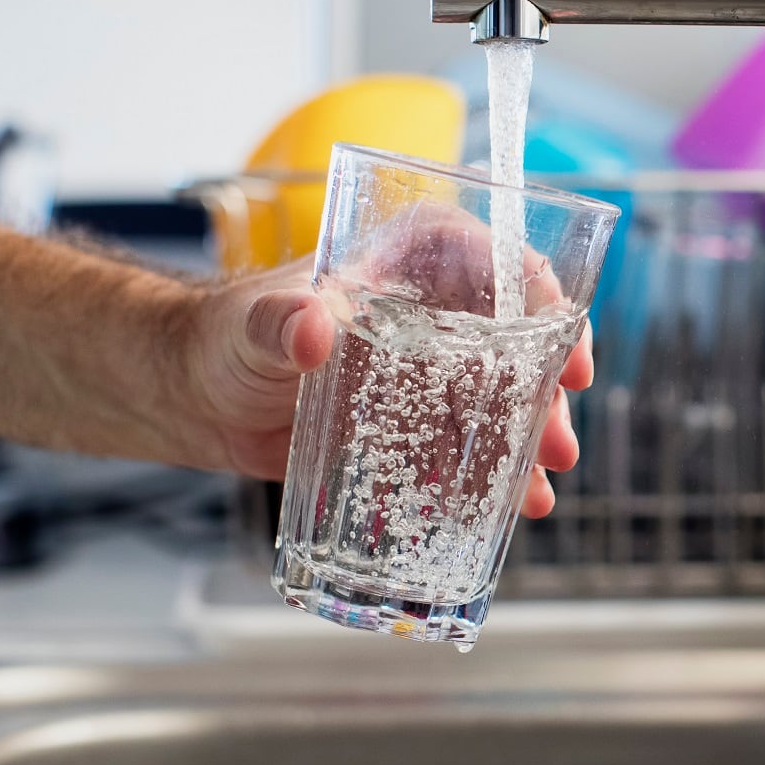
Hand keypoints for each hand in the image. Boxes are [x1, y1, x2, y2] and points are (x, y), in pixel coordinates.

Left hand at [177, 257, 591, 516]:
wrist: (198, 398)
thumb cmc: (221, 337)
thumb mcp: (250, 325)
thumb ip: (278, 322)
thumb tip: (311, 326)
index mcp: (414, 257)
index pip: (503, 264)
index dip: (548, 309)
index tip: (566, 360)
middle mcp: (437, 307)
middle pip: (521, 341)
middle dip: (548, 398)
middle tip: (559, 448)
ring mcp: (432, 367)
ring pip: (505, 398)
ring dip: (529, 445)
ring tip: (535, 495)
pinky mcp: (417, 419)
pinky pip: (469, 443)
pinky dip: (490, 475)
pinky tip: (504, 507)